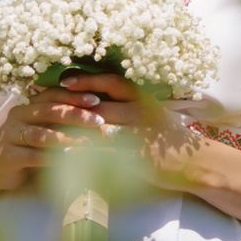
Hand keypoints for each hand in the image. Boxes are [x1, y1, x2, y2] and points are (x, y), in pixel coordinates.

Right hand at [0, 85, 108, 191]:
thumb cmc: (30, 147)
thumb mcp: (46, 129)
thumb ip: (64, 120)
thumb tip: (101, 116)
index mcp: (28, 104)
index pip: (53, 94)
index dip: (75, 96)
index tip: (97, 101)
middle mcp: (17, 115)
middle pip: (49, 111)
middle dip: (76, 115)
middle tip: (98, 121)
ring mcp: (10, 135)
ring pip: (40, 135)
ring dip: (66, 138)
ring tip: (87, 143)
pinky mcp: (7, 156)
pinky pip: (32, 156)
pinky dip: (52, 158)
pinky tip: (68, 161)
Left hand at [56, 71, 211, 192]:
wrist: (194, 160)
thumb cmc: (167, 135)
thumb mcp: (151, 111)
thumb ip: (127, 103)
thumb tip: (98, 94)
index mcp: (143, 97)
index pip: (111, 82)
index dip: (87, 79)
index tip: (64, 79)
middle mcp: (141, 112)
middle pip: (100, 105)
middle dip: (71, 105)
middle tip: (46, 104)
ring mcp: (140, 135)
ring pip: (99, 130)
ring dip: (72, 130)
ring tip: (47, 129)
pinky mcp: (138, 157)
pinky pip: (105, 155)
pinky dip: (84, 154)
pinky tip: (65, 156)